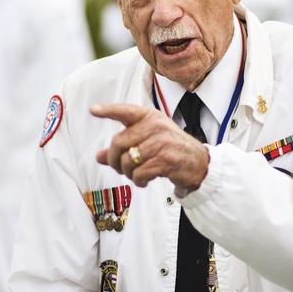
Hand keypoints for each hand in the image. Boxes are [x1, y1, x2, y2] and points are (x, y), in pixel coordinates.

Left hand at [91, 103, 209, 190]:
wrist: (199, 163)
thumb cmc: (171, 149)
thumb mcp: (148, 142)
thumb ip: (124, 147)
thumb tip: (99, 157)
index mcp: (150, 117)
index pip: (126, 111)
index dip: (108, 110)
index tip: (93, 110)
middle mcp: (156, 126)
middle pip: (119, 142)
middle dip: (114, 160)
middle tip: (119, 168)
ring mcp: (162, 142)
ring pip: (127, 160)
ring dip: (128, 173)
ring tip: (136, 174)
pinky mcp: (166, 160)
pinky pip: (139, 173)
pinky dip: (138, 180)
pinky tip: (144, 180)